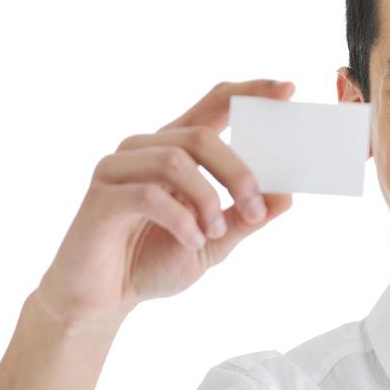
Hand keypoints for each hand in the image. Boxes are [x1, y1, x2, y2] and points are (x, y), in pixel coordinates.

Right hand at [33, 78, 295, 329]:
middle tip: (255, 210)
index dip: (249, 93)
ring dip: (207, 199)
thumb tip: (286, 196)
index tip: (288, 89)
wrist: (102, 300)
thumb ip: (244, 220)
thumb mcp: (212, 243)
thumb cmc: (150, 263)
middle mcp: (144, 149)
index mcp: (174, 150)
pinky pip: (148, 194)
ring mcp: (118, 169)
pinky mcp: (101, 196)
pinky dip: (180, 219)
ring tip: (213, 234)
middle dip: (238, 172)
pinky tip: (191, 240)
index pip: (213, 106)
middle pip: (201, 135)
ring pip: (175, 160)